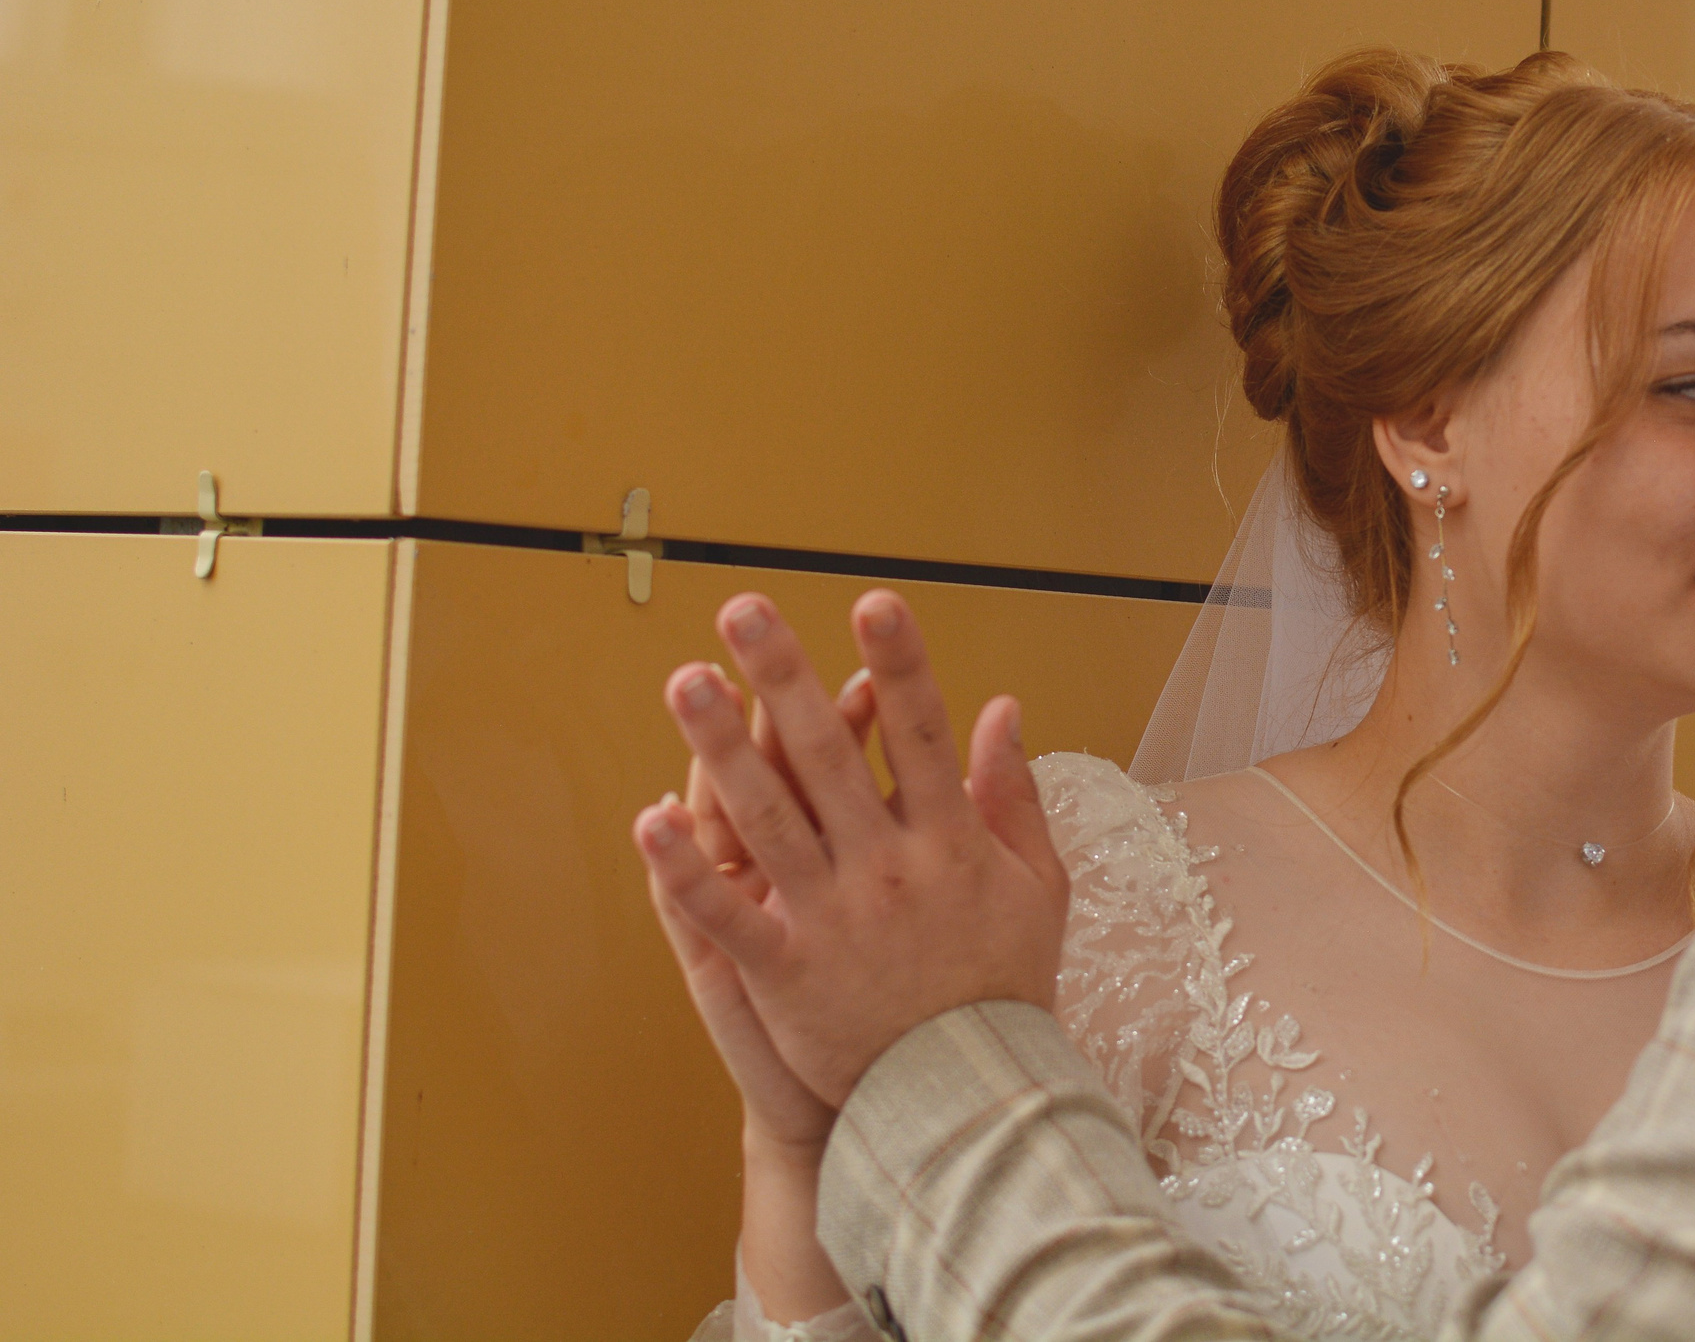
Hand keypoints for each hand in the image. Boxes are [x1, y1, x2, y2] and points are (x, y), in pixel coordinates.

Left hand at [634, 588, 1070, 1107]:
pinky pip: (728, 918)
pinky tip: (650, 821)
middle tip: (744, 612)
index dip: (900, 666)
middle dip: (785, 678)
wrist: (972, 1101)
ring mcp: (834, 919)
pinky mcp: (789, 975)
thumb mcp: (1037, 888)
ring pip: (768, 819)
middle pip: (829, 757)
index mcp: (952, 842)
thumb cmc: (1005, 987)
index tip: (875, 602)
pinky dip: (687, 873)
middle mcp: (890, 869)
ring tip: (686, 683)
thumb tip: (1001, 709)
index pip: (922, 735)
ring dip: (722, 749)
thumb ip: (1016, 796)